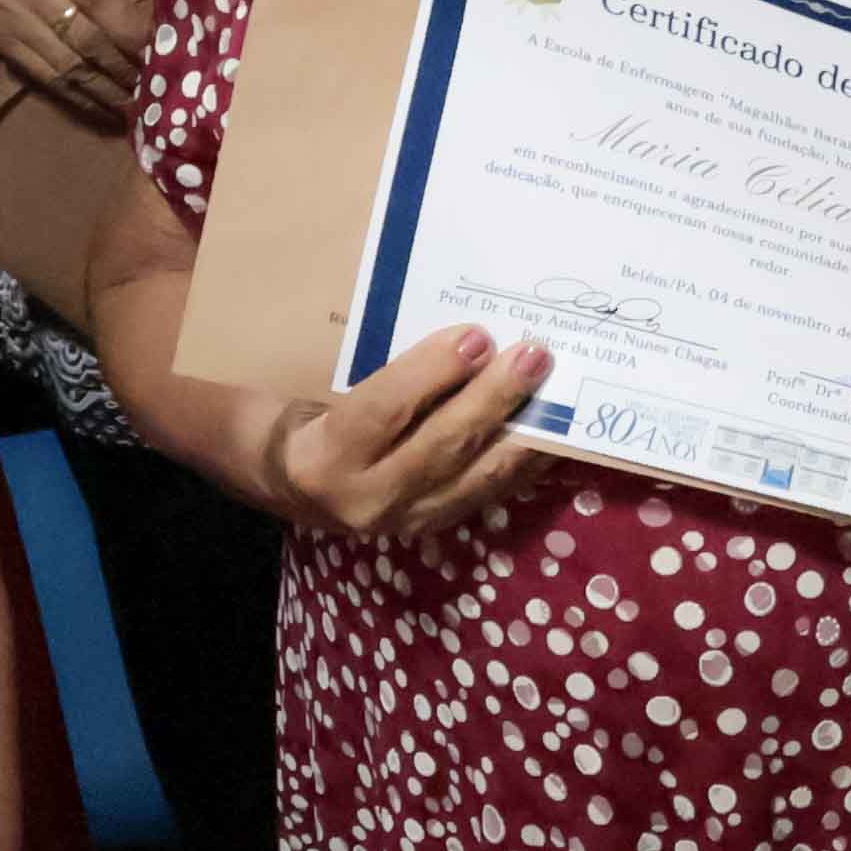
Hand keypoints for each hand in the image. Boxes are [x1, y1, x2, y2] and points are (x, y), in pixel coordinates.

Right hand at [230, 321, 556, 545]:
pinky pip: (492, 492)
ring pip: (476, 476)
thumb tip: (449, 324)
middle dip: (493, 398)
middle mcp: (366, 498)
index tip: (475, 336)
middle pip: (440, 445)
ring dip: (523, 430)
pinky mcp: (438, 526)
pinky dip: (527, 460)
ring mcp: (407, 520)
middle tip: (533, 354)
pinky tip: (556, 430)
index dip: (431, 373)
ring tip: (554, 386)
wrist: (294, 486)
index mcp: (323, 456)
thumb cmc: (307, 416)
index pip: (383, 411)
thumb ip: (372, 364)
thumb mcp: (314, 387)